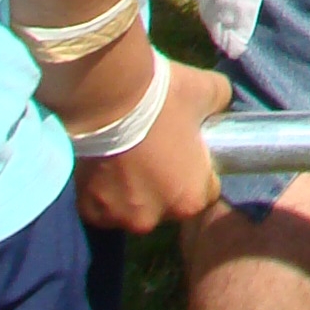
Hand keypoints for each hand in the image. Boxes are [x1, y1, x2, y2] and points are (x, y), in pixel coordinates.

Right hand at [75, 56, 232, 229]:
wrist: (107, 95)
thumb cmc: (164, 97)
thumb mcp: (208, 92)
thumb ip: (220, 105)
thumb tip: (218, 108)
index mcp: (192, 199)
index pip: (205, 192)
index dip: (197, 171)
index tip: (185, 152)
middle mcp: (155, 218)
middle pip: (167, 204)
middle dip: (163, 184)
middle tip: (153, 150)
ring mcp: (119, 217)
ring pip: (131, 207)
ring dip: (131, 190)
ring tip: (125, 157)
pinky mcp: (89, 210)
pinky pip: (101, 205)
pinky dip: (102, 190)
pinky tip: (103, 165)